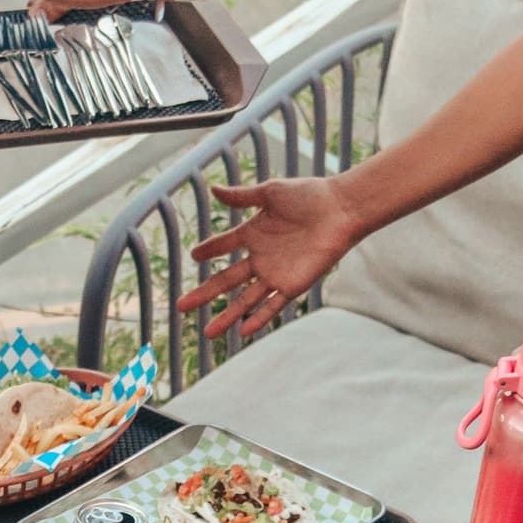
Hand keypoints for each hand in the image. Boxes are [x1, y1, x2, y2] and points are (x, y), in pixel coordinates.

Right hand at [179, 178, 362, 337]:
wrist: (341, 210)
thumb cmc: (309, 195)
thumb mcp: (270, 193)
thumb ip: (242, 197)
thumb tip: (213, 190)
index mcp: (253, 234)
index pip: (224, 245)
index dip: (209, 250)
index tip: (194, 256)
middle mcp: (260, 257)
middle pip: (226, 281)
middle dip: (203, 294)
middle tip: (181, 307)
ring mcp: (275, 274)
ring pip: (244, 300)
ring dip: (226, 316)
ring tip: (207, 332)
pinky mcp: (292, 285)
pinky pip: (272, 306)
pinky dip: (259, 318)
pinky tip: (243, 330)